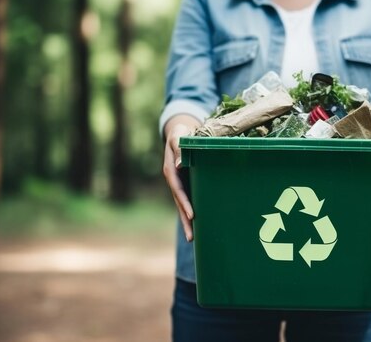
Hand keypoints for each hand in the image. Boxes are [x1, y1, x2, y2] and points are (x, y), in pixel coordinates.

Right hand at [162, 119, 198, 240]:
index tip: (193, 215)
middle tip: (192, 238)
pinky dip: (192, 213)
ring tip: (194, 240)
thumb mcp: (178, 136)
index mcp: (171, 170)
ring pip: (183, 206)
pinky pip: (189, 200)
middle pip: (180, 203)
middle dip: (186, 220)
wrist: (179, 132)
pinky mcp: (186, 184)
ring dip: (188, 222)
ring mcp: (180, 184)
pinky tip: (199, 226)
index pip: (178, 190)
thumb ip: (180, 148)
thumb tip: (181, 165)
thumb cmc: (180, 133)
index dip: (185, 203)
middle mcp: (174, 180)